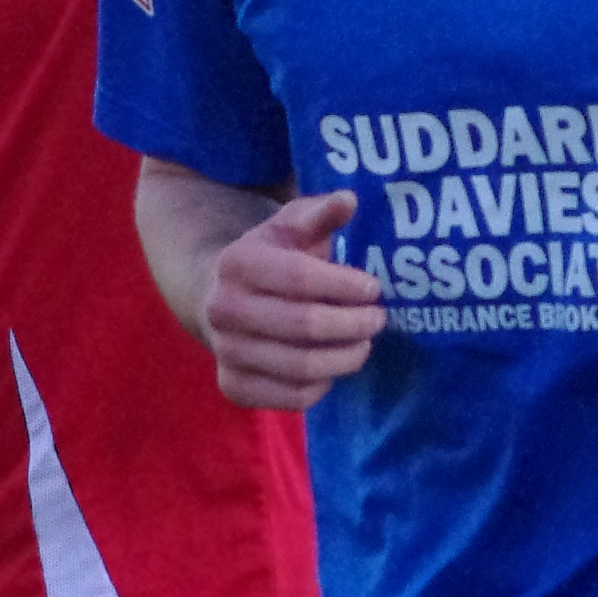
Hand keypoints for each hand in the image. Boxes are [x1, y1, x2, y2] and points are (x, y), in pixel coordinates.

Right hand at [201, 190, 385, 406]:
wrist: (219, 299)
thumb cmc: (270, 259)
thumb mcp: (290, 227)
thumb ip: (319, 213)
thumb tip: (350, 200)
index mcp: (237, 262)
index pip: (299, 278)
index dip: (344, 285)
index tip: (374, 289)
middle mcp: (223, 309)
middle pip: (303, 325)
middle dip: (353, 324)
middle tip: (378, 319)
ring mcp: (225, 352)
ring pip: (301, 367)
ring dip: (345, 358)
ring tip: (365, 344)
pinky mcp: (234, 388)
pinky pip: (292, 397)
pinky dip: (323, 385)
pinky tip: (334, 365)